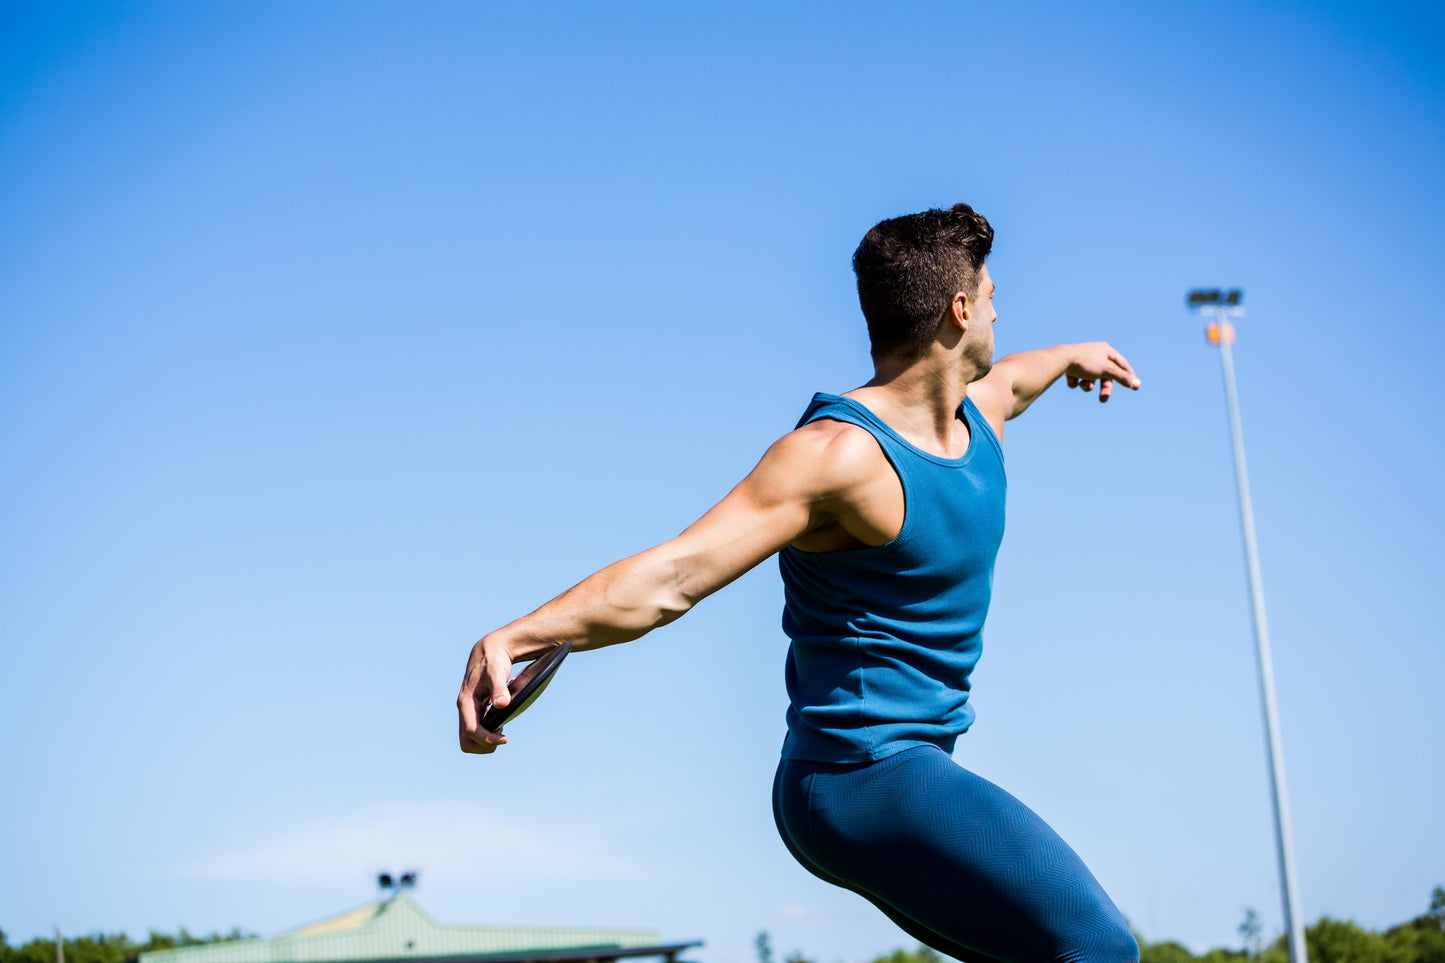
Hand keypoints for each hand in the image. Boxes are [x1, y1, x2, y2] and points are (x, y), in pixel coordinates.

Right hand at [456, 632, 515, 753]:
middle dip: (483, 746)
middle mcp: (464, 708)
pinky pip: (476, 729)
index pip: (471, 730)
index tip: (505, 739)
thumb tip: (502, 704)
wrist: (489, 651)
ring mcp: (468, 710)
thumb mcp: (497, 672)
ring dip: (484, 742)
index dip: (486, 739)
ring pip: (469, 738)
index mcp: (466, 702)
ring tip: (501, 732)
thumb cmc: (494, 661)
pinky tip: (499, 725)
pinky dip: (486, 734)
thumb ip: (499, 688)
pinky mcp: (474, 709)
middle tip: (502, 738)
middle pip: (466, 740)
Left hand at [1064, 342, 1140, 401]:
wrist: (1059, 360)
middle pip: (1105, 374)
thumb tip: (1138, 384)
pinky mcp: (1070, 366)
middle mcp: (1094, 353)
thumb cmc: (1085, 363)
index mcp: (1105, 349)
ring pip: (1091, 378)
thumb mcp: (1107, 370)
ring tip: (1082, 384)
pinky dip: (1075, 382)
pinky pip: (1077, 379)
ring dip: (1088, 385)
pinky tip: (1070, 378)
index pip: (1122, 364)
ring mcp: (1082, 359)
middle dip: (1104, 388)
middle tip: (1102, 400)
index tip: (1134, 385)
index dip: (1128, 375)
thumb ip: (1122, 378)